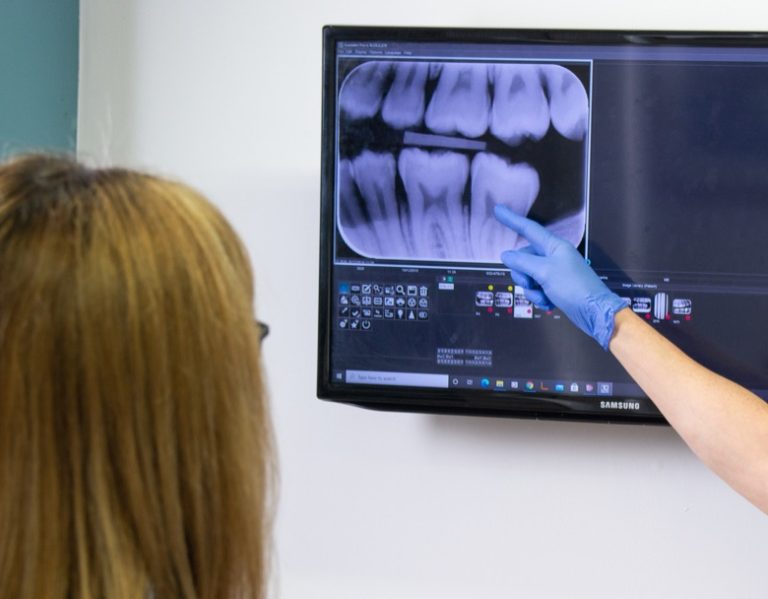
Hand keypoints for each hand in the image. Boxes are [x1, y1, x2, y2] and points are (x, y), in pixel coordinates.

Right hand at [494, 205, 628, 349]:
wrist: (594, 312)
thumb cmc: (573, 287)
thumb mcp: (544, 272)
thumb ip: (522, 262)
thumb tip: (505, 255)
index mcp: (553, 246)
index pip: (528, 229)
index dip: (512, 219)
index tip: (498, 210)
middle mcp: (553, 256)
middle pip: (524, 258)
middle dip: (522, 274)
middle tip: (531, 284)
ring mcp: (554, 272)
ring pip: (528, 276)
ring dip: (531, 289)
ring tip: (544, 296)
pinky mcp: (555, 287)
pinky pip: (537, 288)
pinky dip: (539, 297)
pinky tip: (549, 303)